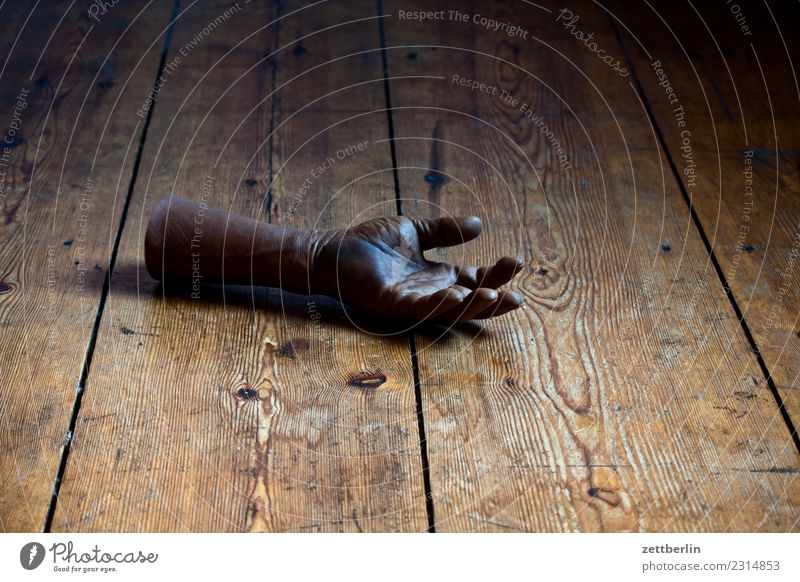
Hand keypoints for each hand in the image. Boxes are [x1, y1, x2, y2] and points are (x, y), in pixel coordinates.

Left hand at [310, 215, 523, 322]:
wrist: (333, 250)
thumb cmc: (370, 243)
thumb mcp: (415, 231)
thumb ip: (445, 231)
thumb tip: (481, 224)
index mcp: (436, 276)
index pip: (474, 279)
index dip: (496, 274)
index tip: (518, 261)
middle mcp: (429, 292)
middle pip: (469, 301)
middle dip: (494, 298)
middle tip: (518, 294)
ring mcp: (412, 301)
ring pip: (450, 310)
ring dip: (473, 306)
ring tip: (496, 296)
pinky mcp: (392, 304)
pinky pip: (422, 308)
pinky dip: (441, 303)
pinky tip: (459, 295)